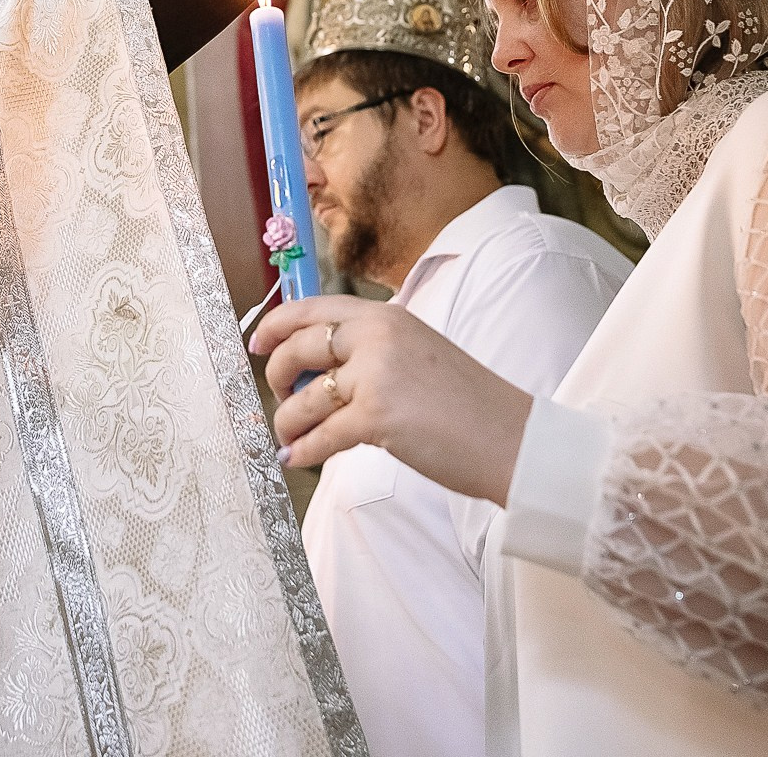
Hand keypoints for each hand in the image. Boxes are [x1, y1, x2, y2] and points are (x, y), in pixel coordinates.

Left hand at [250, 294, 534, 504]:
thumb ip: (369, 350)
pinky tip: (297, 460)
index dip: (274, 325)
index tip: (255, 344)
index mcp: (386, 316)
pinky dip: (303, 451)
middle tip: (282, 400)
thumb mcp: (416, 352)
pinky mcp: (377, 418)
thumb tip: (311, 371)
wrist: (511, 437)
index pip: (311, 308)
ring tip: (292, 438)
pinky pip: (319, 437)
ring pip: (302, 399)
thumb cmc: (467, 403)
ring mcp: (376, 376)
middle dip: (276, 378)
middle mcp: (377, 336)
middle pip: (296, 349)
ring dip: (288, 423)